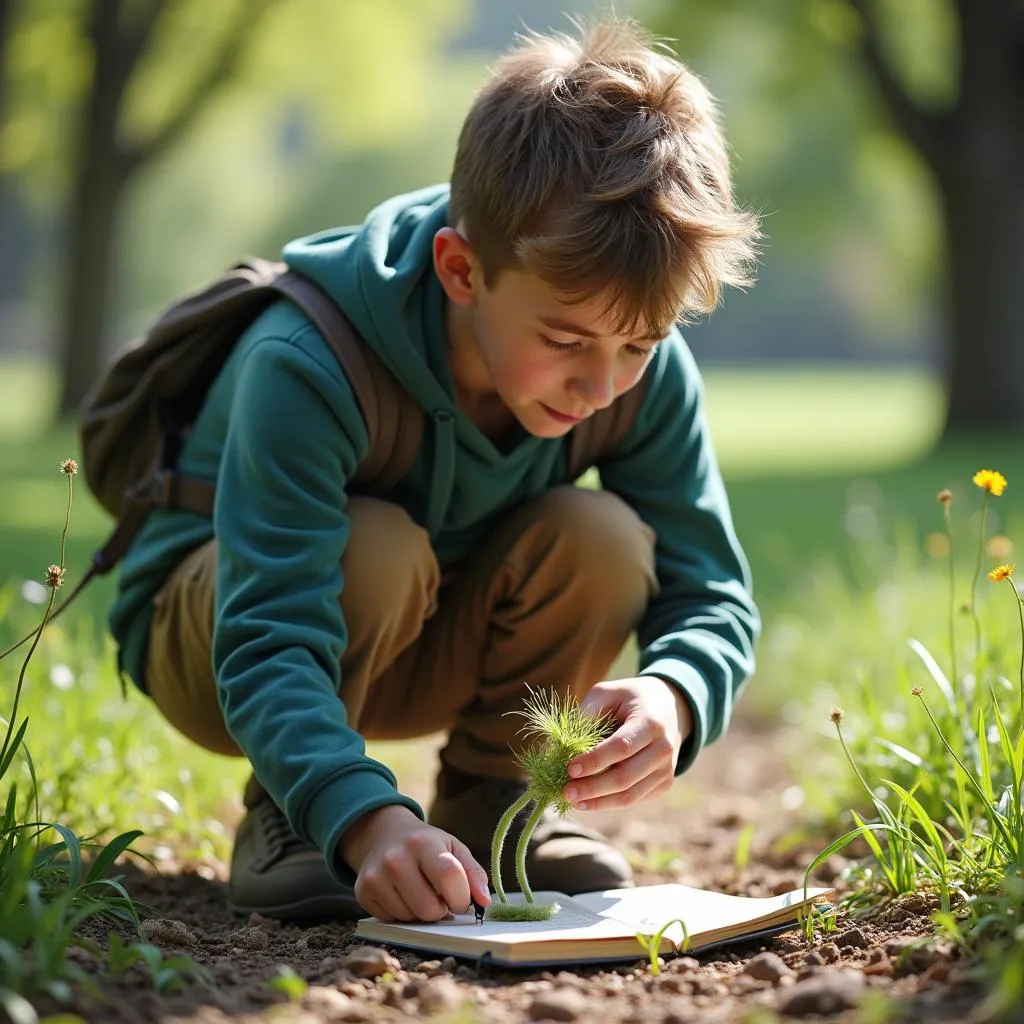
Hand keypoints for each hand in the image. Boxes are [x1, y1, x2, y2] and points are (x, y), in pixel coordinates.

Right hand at [337, 804, 490, 922]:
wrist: (382, 834)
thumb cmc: (426, 845)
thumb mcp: (452, 847)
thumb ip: (472, 872)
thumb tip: (484, 902)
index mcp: (423, 842)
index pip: (448, 876)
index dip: (461, 897)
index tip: (461, 900)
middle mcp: (396, 858)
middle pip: (429, 908)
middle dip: (440, 909)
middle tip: (438, 895)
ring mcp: (376, 876)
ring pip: (411, 918)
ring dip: (421, 912)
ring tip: (419, 891)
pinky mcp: (363, 892)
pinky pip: (392, 921)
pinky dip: (402, 914)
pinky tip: (401, 894)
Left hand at [563, 677, 693, 811]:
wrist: (666, 705)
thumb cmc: (628, 698)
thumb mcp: (607, 692)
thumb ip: (586, 714)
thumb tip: (560, 746)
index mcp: (651, 722)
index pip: (622, 747)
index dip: (595, 760)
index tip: (570, 769)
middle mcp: (664, 749)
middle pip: (625, 777)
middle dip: (592, 788)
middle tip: (565, 791)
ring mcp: (667, 769)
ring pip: (630, 795)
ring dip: (598, 801)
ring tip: (573, 800)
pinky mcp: (664, 783)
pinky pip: (634, 799)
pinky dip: (610, 803)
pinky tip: (589, 800)